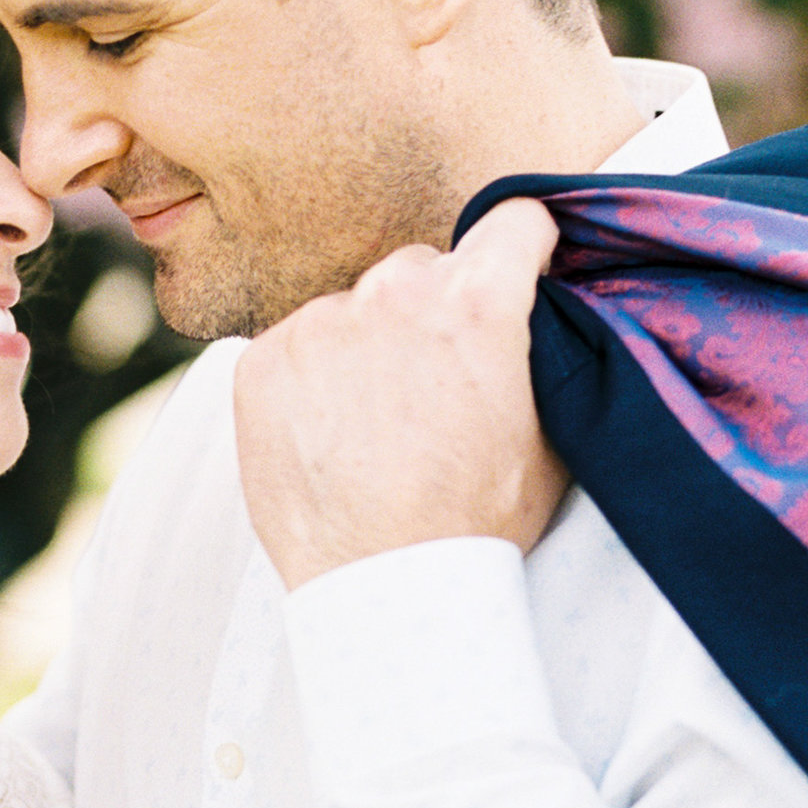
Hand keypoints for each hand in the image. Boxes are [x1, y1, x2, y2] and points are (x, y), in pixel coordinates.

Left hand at [232, 200, 566, 591]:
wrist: (387, 587)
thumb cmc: (475, 520)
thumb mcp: (548, 432)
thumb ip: (541, 351)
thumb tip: (538, 314)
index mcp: (475, 301)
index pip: (511, 220)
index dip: (521, 247)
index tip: (516, 267)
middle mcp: (391, 295)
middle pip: (420, 270)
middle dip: (430, 311)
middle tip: (431, 384)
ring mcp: (317, 325)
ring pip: (350, 310)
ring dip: (364, 347)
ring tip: (375, 426)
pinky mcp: (259, 362)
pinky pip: (292, 347)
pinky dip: (309, 381)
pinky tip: (330, 437)